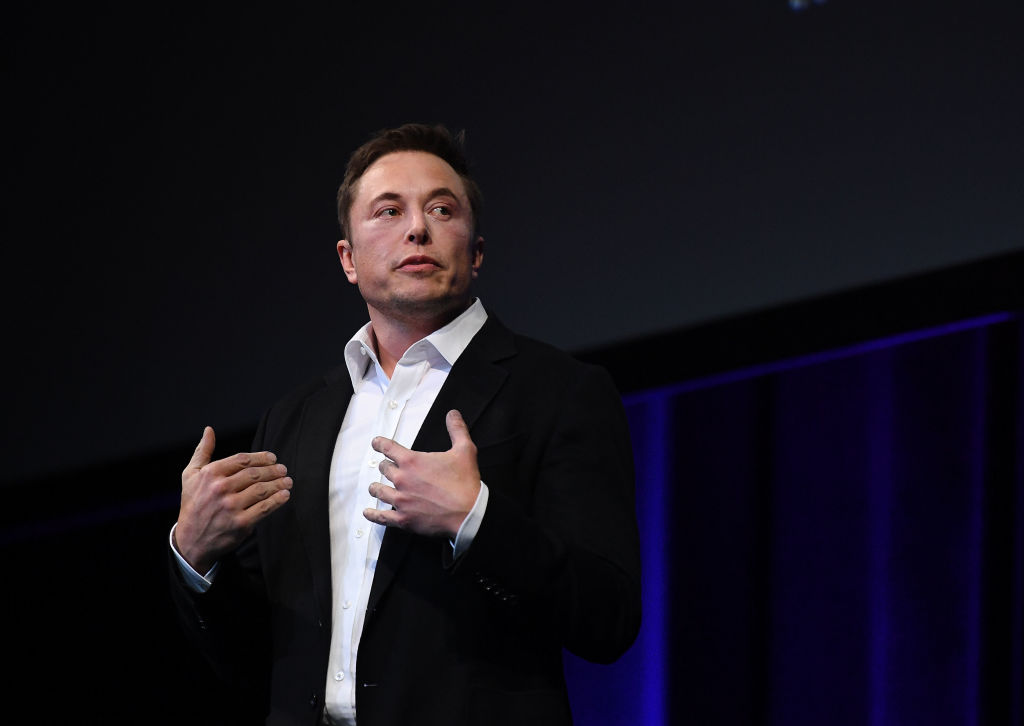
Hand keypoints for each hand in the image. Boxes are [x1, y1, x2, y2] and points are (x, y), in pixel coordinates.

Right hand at [174, 426, 291, 573]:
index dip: (261, 457)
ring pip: (262, 490)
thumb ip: (202, 452)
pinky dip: (278, 500)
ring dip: (279, 484)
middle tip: (283, 469)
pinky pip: (265, 508)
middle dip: (273, 470)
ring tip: (287, 481)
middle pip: (255, 474)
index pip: (243, 459)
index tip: (272, 458)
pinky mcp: (241, 523)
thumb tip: (209, 430)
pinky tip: (285, 495)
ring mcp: (231, 506)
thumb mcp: (190, 476)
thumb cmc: (192, 505)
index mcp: (211, 474)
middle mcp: (221, 489)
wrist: (190, 541)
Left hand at [364, 410, 480, 538]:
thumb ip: (457, 429)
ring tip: (376, 487)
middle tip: (387, 468)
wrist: (469, 513)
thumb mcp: (465, 450)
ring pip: (379, 491)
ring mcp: (401, 500)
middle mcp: (402, 480)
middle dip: (385, 467)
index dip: (380, 443)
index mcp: (412, 462)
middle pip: (384, 469)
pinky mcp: (403, 519)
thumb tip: (453, 415)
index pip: (388, 448)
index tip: (376, 443)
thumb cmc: (466, 484)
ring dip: (376, 487)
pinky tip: (368, 512)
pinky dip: (373, 514)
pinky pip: (381, 517)